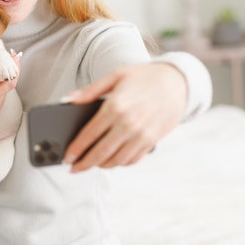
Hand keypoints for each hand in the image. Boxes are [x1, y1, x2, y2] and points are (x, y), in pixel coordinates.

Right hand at [0, 49, 20, 161]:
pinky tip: (1, 78)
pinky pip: (1, 97)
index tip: (12, 54)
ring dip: (9, 77)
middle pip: (8, 84)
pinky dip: (2, 87)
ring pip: (6, 90)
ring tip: (12, 63)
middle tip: (17, 56)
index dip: (6, 65)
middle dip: (14, 69)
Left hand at [63, 63, 186, 172]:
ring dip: (102, 165)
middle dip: (84, 163)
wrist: (178, 81)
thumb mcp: (115, 76)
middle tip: (74, 168)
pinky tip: (111, 160)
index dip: (76, 149)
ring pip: (117, 160)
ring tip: (91, 163)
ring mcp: (142, 135)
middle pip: (101, 152)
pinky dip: (120, 163)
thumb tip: (67, 100)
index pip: (89, 134)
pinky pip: (133, 159)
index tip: (66, 157)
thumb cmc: (143, 77)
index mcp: (115, 107)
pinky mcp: (153, 141)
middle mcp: (128, 124)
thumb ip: (89, 91)